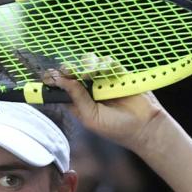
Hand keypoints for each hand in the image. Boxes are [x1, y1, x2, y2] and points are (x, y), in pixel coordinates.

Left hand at [42, 69, 168, 152]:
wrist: (143, 126)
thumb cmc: (115, 128)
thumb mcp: (90, 117)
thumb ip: (77, 98)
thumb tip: (62, 81)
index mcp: (78, 102)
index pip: (62, 87)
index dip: (54, 80)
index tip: (47, 75)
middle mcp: (89, 89)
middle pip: (73, 72)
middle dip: (68, 69)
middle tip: (65, 70)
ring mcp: (103, 80)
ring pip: (89, 64)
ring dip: (85, 65)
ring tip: (87, 74)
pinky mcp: (118, 74)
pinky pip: (108, 62)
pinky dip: (103, 63)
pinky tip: (102, 70)